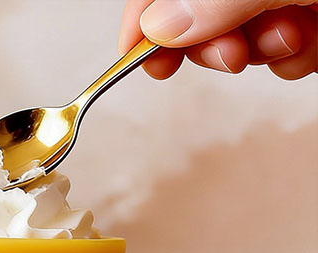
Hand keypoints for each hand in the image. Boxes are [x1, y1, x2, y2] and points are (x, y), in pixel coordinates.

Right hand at [121, 0, 317, 78]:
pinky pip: (284, 51)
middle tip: (229, 56)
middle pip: (198, 16)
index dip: (144, 16)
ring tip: (291, 38)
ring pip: (243, 38)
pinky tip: (312, 43)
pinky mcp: (312, 18)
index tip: (132, 53)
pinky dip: (294, 58)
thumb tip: (157, 25)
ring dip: (260, 52)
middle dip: (210, 43)